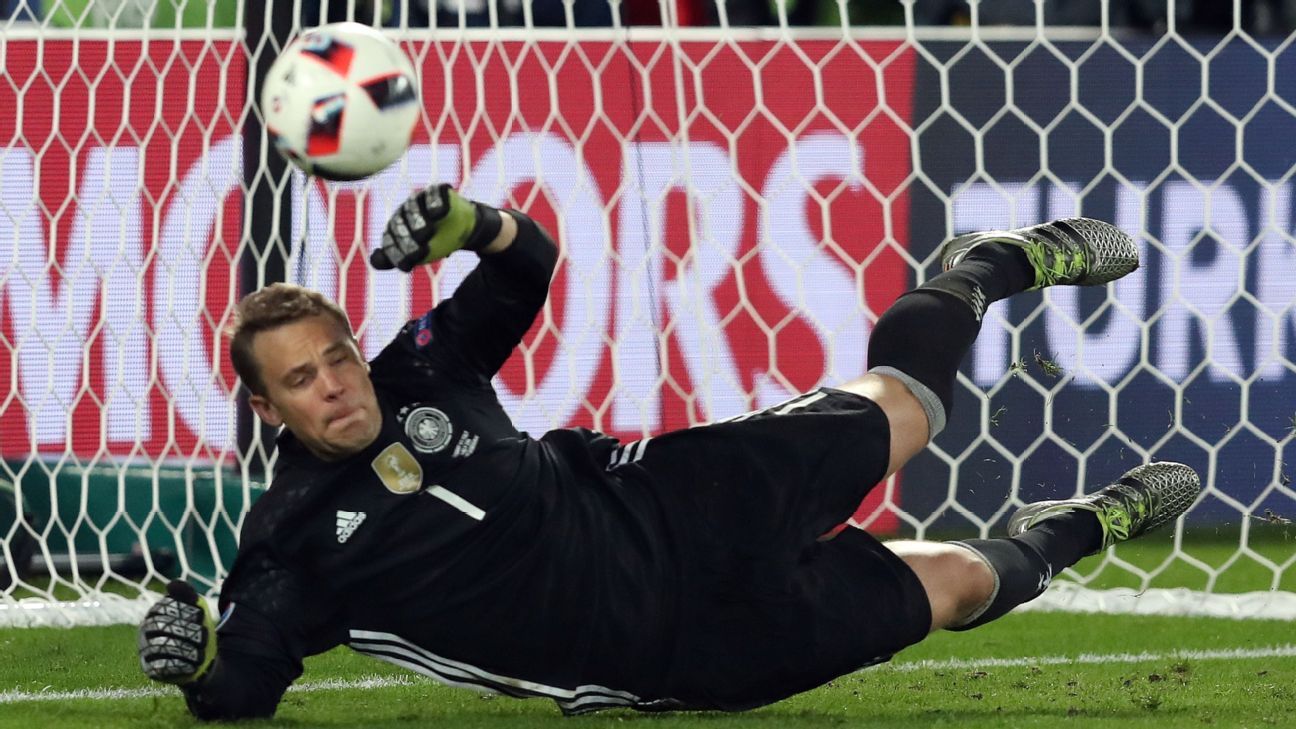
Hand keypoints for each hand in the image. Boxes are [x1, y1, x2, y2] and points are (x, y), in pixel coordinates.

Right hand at [138, 580, 216, 684]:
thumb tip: (172, 583)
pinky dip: (183, 664)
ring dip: (189, 647)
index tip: (200, 616)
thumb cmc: (194, 629)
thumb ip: (186, 594)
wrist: (198, 659)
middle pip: (163, 626)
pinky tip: (194, 661)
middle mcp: (145, 632)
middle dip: (189, 630)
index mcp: (154, 614)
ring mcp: (146, 651)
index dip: (187, 611)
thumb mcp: (195, 609)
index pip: (165, 607)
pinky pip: (164, 666)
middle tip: (203, 634)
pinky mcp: (151, 670)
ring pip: (164, 647)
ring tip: (201, 648)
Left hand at [370, 183, 484, 270]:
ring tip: (426, 233)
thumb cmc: (437, 242)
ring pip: (413, 208)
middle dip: (408, 239)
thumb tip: (374, 258)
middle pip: (399, 223)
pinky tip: (440, 213)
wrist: (462, 229)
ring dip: (418, 221)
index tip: (407, 266)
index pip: (391, 239)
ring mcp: (421, 199)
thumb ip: (394, 258)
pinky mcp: (438, 192)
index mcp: (396, 226)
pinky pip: (434, 195)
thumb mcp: (417, 254)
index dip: (397, 252)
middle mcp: (405, 211)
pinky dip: (436, 203)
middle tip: (420, 251)